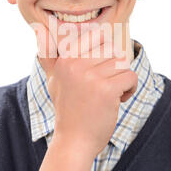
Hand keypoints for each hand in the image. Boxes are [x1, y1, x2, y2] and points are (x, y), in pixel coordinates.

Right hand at [36, 24, 137, 158]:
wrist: (74, 141)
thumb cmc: (67, 110)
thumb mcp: (53, 80)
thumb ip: (49, 55)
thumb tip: (39, 28)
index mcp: (64, 59)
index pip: (97, 35)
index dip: (105, 50)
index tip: (101, 68)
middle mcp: (75, 64)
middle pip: (112, 49)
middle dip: (115, 66)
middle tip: (106, 83)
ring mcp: (91, 77)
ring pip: (122, 63)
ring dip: (122, 78)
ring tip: (112, 93)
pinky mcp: (106, 90)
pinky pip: (130, 76)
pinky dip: (130, 88)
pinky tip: (120, 99)